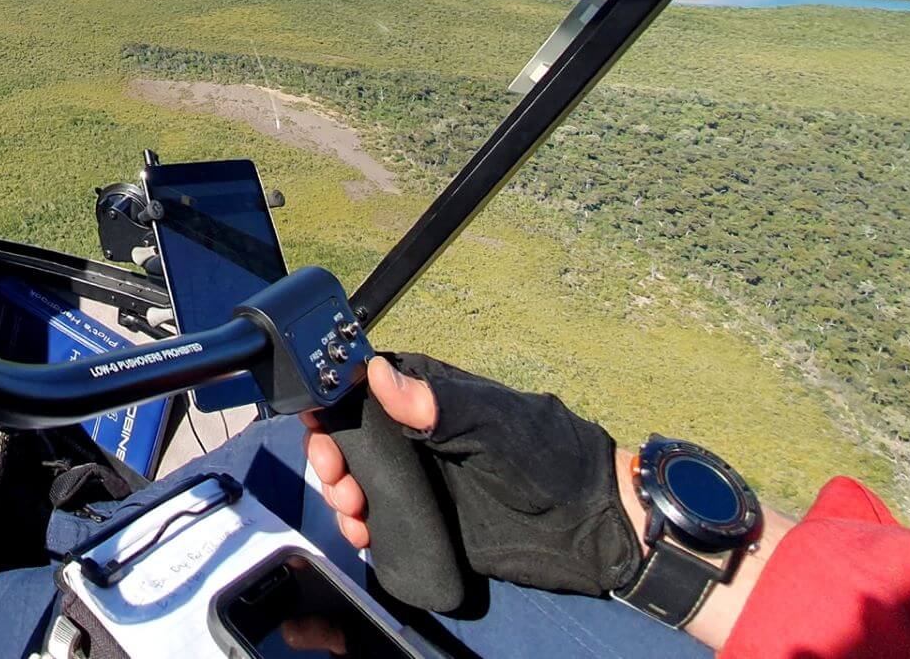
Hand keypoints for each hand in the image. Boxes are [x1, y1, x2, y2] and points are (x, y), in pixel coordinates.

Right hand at [306, 354, 643, 597]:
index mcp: (430, 398)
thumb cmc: (552, 461)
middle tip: (337, 479)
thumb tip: (378, 376)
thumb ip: (440, 405)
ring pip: (356, 477)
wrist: (591, 530)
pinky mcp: (424, 519)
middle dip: (330, 454)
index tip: (318, 422)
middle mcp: (416, 435)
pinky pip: (377, 518)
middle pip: (349, 435)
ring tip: (353, 511)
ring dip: (340, 491)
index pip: (363, 386)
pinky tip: (362, 534)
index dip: (332, 400)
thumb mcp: (496, 428)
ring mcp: (419, 478)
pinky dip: (358, 525)